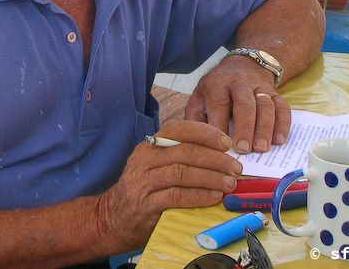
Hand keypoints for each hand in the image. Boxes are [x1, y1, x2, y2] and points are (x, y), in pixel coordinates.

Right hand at [95, 120, 241, 248]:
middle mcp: (145, 159)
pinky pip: (177, 196)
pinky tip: (214, 197)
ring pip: (182, 173)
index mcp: (150, 146)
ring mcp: (143, 181)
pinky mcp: (146, 204)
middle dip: (215, 158)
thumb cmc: (143, 190)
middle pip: (185, 152)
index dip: (205, 133)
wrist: (113, 218)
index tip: (226, 142)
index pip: (179, 130)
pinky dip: (199, 196)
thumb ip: (180, 158)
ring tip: (230, 183)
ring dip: (211, 177)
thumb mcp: (156, 167)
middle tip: (235, 167)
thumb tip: (221, 156)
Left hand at [184, 55, 290, 153]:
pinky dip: (283, 123)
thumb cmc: (216, 89)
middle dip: (244, 127)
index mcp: (216, 85)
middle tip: (243, 150)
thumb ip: (195, 118)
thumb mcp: (199, 97)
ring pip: (265, 105)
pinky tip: (279, 141)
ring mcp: (259, 87)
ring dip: (264, 128)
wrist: (242, 65)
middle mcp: (239, 83)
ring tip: (261, 149)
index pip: (218, 104)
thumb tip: (194, 143)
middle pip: (244, 103)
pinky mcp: (274, 93)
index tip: (220, 146)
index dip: (219, 125)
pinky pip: (282, 107)